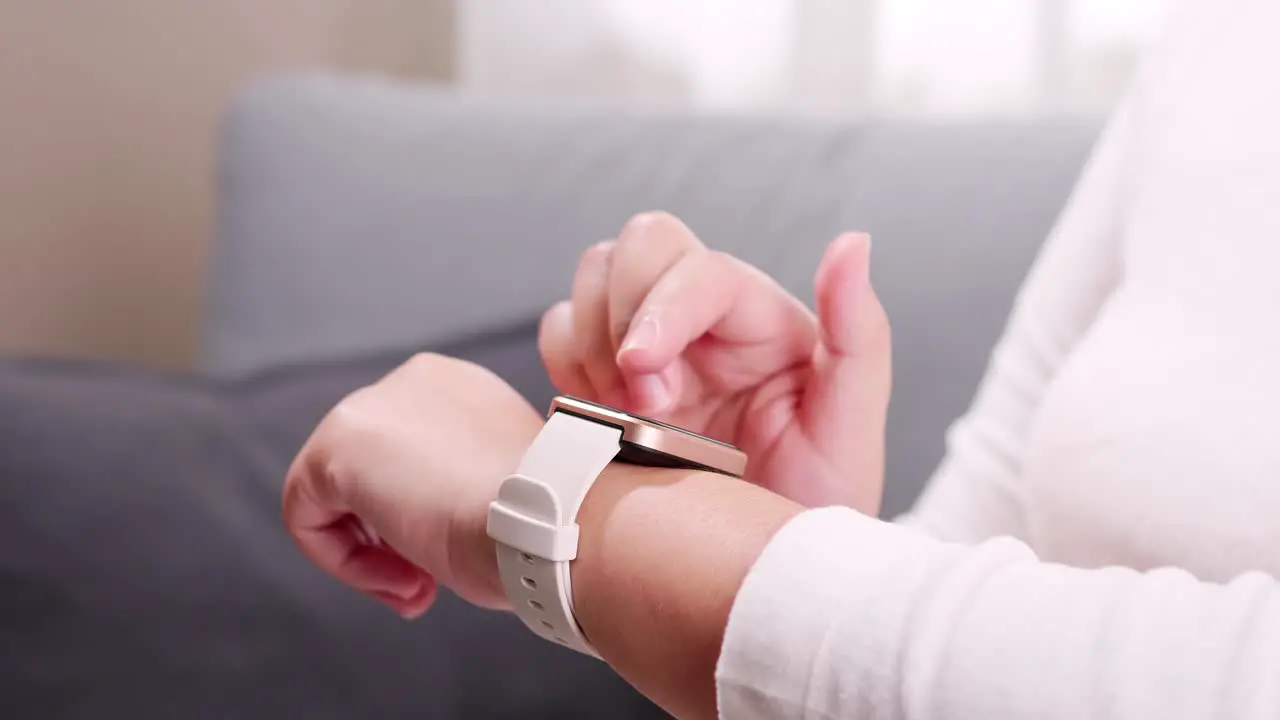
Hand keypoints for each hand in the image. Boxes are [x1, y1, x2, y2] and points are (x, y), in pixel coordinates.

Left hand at [281, 353, 539, 618]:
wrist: (554, 519)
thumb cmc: (546, 521)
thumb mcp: (503, 489)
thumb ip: (457, 487)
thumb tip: (423, 522)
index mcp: (459, 388)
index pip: (409, 456)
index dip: (419, 517)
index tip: (446, 561)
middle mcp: (413, 382)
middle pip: (366, 473)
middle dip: (391, 538)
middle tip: (427, 585)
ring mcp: (372, 407)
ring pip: (332, 495)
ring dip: (370, 555)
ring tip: (417, 588)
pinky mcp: (337, 445)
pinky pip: (307, 515)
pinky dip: (343, 561)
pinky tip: (399, 579)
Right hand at [539, 212, 890, 512]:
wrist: (755, 577)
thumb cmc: (810, 505)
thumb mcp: (849, 432)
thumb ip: (858, 333)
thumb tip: (852, 244)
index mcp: (758, 319)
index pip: (700, 270)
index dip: (660, 310)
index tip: (643, 379)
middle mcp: (703, 318)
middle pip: (642, 244)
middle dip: (619, 314)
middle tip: (637, 403)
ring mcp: (651, 343)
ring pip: (594, 274)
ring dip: (590, 340)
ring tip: (623, 413)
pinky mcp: (605, 375)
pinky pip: (561, 330)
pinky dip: (565, 363)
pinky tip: (601, 414)